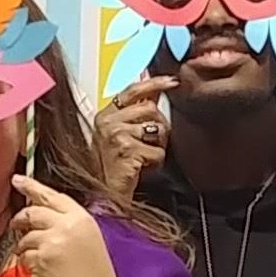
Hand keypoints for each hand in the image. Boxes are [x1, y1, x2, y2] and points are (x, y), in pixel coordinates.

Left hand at [10, 175, 117, 276]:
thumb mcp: (89, 241)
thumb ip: (67, 225)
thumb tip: (41, 218)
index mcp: (81, 219)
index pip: (52, 196)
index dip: (32, 186)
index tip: (18, 179)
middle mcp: (65, 226)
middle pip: (32, 212)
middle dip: (21, 218)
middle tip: (16, 224)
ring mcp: (49, 243)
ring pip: (25, 237)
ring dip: (26, 248)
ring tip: (42, 262)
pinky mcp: (38, 260)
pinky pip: (23, 257)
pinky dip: (28, 265)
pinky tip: (44, 274)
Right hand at [93, 77, 177, 198]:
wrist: (105, 195)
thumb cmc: (114, 168)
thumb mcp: (120, 135)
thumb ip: (135, 112)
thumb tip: (154, 91)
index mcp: (105, 115)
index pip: (132, 90)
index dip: (154, 83)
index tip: (171, 81)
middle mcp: (107, 122)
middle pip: (150, 109)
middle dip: (159, 126)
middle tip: (151, 144)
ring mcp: (116, 135)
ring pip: (157, 129)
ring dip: (158, 146)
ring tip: (144, 157)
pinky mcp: (126, 149)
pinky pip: (157, 151)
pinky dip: (155, 162)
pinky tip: (142, 168)